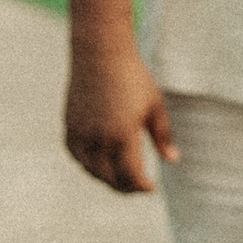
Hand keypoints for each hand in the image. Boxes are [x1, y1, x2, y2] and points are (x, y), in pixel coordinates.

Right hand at [64, 40, 178, 193]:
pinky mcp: (69, 126)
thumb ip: (163, 136)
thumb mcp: (155, 106)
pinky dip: (88, 164)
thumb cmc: (134, 78)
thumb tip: (173, 160)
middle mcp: (99, 138)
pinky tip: (100, 164)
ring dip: (106, 178)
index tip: (151, 188)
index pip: (131, 175)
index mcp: (123, 134)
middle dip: (125, 187)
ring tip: (120, 179)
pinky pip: (76, 155)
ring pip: (91, 170)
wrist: (100, 53)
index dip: (141, 187)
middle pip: (110, 178)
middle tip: (137, 187)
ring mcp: (81, 133)